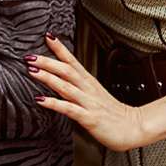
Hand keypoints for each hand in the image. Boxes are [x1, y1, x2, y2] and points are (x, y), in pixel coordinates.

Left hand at [26, 34, 154, 150]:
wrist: (134, 128)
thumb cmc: (114, 114)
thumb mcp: (95, 96)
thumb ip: (78, 88)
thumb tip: (60, 81)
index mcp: (90, 83)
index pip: (73, 61)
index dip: (60, 48)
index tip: (48, 37)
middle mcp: (89, 90)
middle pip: (67, 70)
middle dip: (48, 62)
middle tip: (30, 56)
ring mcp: (89, 103)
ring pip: (66, 87)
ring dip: (48, 78)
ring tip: (32, 71)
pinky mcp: (90, 119)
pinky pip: (69, 109)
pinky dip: (54, 103)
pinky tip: (41, 100)